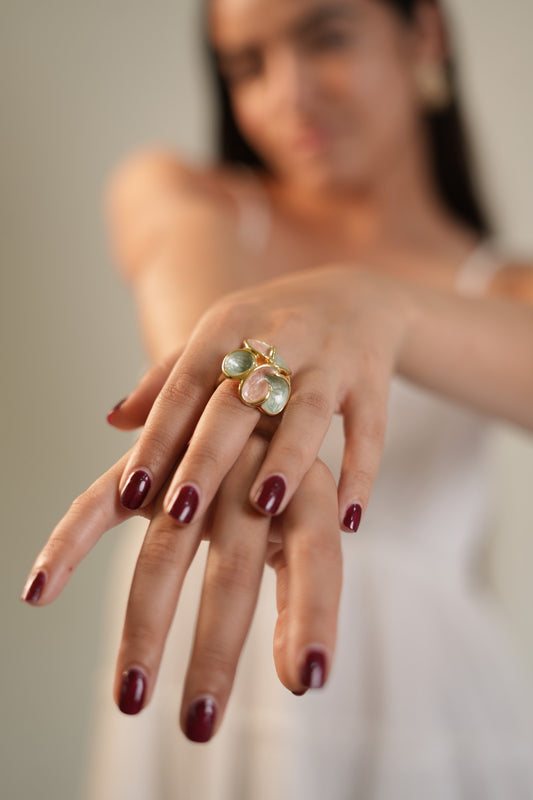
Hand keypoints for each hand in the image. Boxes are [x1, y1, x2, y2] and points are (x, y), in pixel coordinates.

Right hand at [20, 435, 341, 741]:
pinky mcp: (141, 461)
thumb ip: (306, 597)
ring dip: (147, 624)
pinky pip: (99, 503)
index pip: (319, 560)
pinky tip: (39, 592)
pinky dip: (71, 545)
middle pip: (234, 566)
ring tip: (130, 696)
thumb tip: (301, 680)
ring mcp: (192, 463)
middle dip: (219, 647)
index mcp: (306, 490)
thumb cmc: (285, 481)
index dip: (314, 617)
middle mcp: (251, 471)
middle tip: (200, 725)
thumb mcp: (308, 529)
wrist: (245, 383)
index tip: (307, 681)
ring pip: (166, 548)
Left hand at [112, 264, 412, 531]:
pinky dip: (361, 472)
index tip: (131, 490)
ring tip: (267, 505)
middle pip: (238, 399)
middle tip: (182, 510)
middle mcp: (278, 335)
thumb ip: (169, 377)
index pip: (184, 383)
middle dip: (209, 456)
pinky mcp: (372, 376)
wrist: (357, 295)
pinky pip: (370, 427)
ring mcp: (330, 355)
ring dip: (288, 456)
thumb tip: (114, 420)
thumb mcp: (219, 335)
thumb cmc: (272, 328)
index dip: (158, 436)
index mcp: (228, 324)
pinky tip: (348, 519)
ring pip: (308, 408)